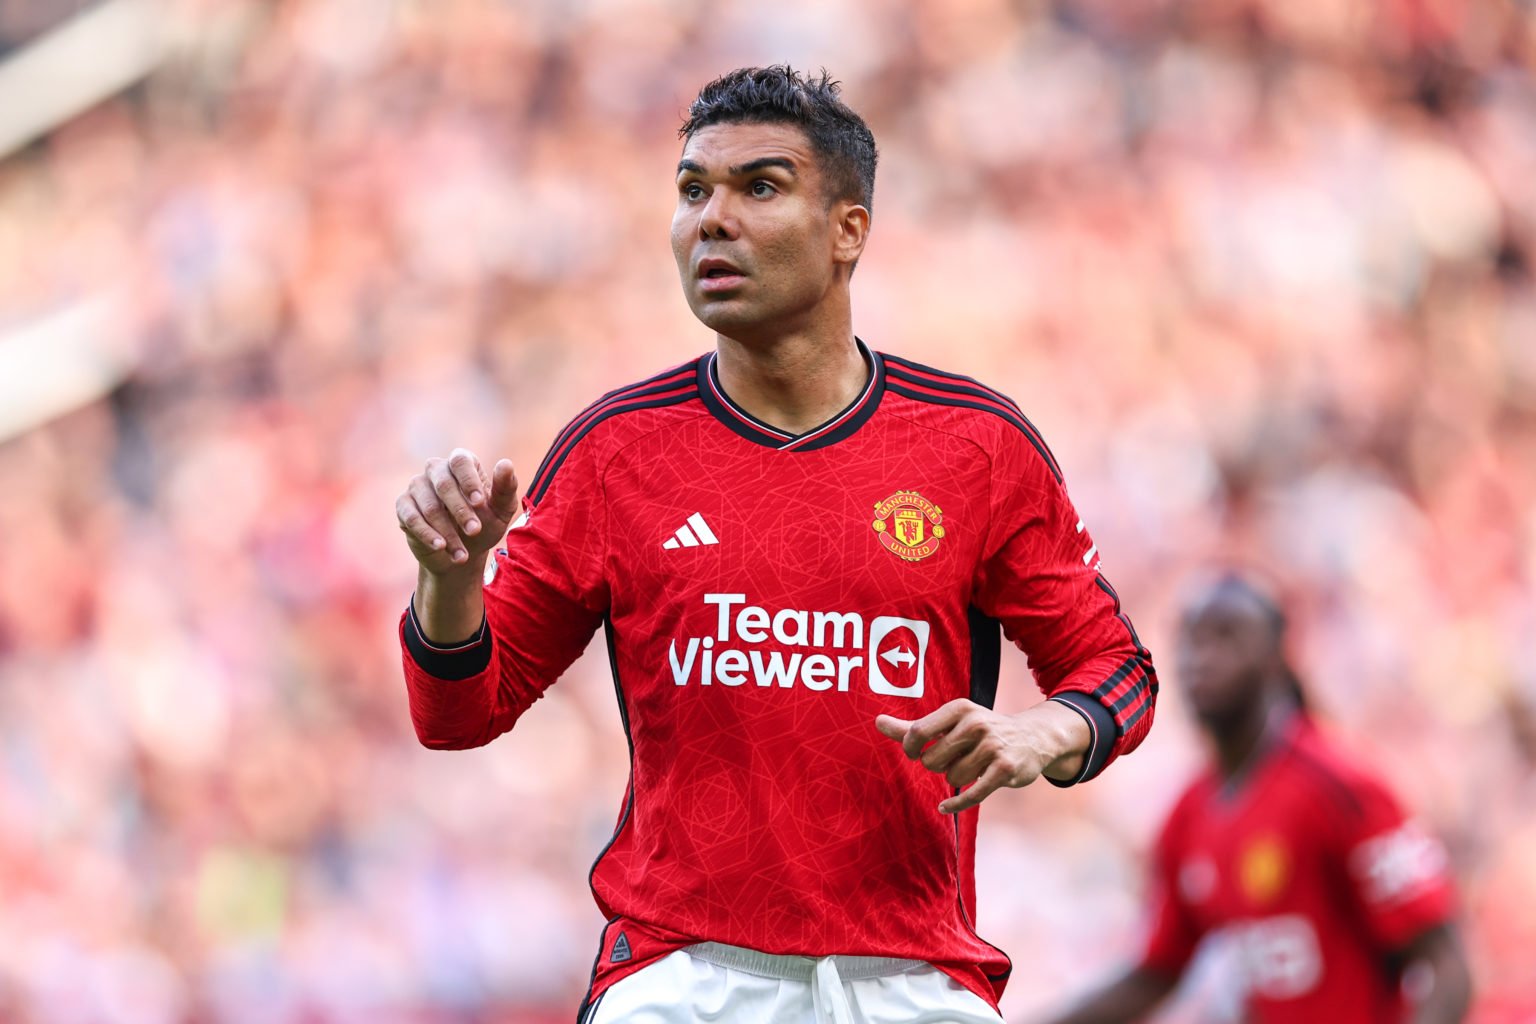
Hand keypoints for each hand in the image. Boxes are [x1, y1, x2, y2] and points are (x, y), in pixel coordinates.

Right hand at [396, 448, 519, 575]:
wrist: (462, 553)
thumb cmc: (485, 525)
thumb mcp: (501, 510)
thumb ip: (506, 488)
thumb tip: (506, 464)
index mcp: (462, 464)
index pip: (460, 461)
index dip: (469, 480)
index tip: (480, 502)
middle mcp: (437, 470)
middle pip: (443, 483)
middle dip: (461, 510)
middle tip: (475, 531)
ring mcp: (417, 486)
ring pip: (430, 506)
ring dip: (448, 532)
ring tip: (462, 554)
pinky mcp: (404, 506)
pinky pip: (412, 518)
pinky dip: (427, 534)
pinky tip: (441, 547)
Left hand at [875, 699, 1087, 813]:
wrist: (1032, 738)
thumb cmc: (980, 731)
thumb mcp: (950, 723)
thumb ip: (912, 727)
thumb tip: (877, 722)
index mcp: (959, 708)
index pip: (917, 732)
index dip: (910, 749)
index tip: (915, 753)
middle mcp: (976, 724)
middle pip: (932, 760)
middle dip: (937, 766)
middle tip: (954, 759)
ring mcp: (992, 747)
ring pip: (951, 778)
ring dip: (956, 779)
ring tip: (972, 767)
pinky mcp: (1004, 770)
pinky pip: (971, 795)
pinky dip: (955, 804)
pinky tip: (944, 807)